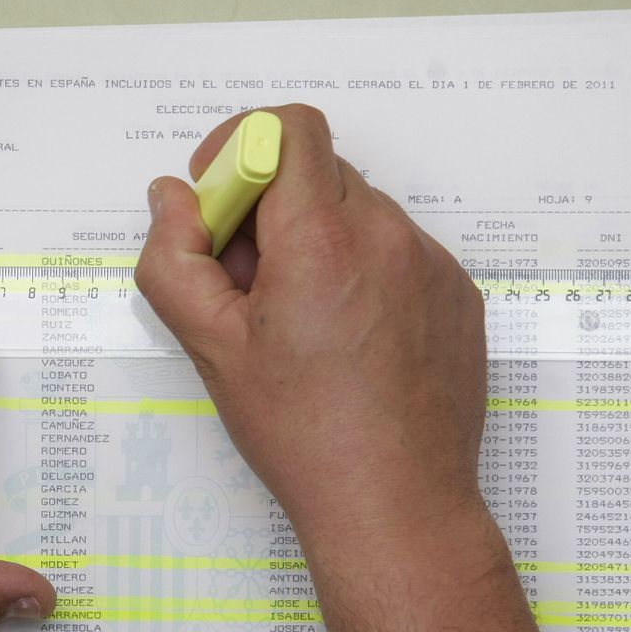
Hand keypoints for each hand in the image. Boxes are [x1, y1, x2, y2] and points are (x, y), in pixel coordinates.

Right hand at [134, 104, 488, 553]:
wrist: (396, 503)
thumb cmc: (303, 435)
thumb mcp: (211, 348)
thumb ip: (174, 259)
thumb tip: (173, 200)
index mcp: (322, 240)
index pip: (288, 128)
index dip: (243, 147)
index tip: (222, 200)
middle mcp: (387, 237)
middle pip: (319, 170)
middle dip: (272, 206)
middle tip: (247, 283)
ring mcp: (431, 265)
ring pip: (359, 213)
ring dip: (319, 243)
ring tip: (300, 325)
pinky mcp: (457, 295)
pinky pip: (399, 253)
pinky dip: (363, 275)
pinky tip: (346, 343)